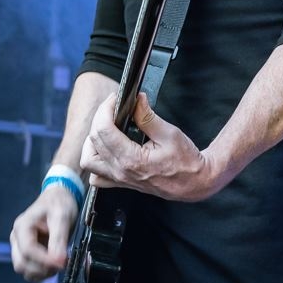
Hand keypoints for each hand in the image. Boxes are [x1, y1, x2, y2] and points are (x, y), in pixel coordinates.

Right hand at [10, 186, 78, 282]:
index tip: (61, 263)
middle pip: (22, 264)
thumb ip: (59, 239)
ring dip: (41, 273)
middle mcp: (17, 237)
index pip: (28, 250)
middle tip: (61, 264)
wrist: (58, 198)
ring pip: (24, 270)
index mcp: (22, 226)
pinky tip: (54, 264)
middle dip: (42, 268)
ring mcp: (20, 246)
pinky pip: (29, 270)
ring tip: (58, 263)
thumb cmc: (59, 204)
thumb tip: (59, 261)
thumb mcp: (62, 217)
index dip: (44, 260)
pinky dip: (41, 272)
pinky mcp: (26, 253)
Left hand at [80, 92, 218, 201]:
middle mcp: (121, 171)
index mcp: (132, 159)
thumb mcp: (169, 133)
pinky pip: (97, 176)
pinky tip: (107, 149)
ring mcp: (120, 179)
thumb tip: (136, 100)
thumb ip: (148, 116)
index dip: (106, 108)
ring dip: (92, 141)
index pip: (104, 130)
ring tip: (107, 126)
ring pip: (88, 160)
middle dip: (100, 117)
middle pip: (93, 141)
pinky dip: (96, 161)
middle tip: (113, 107)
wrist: (194, 183)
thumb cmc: (186, 161)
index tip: (115, 98)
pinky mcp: (122, 182)